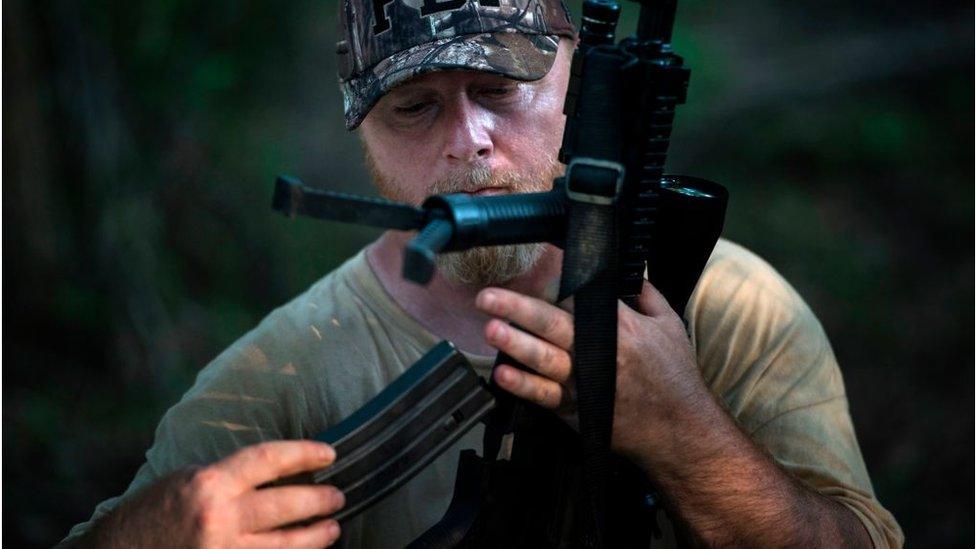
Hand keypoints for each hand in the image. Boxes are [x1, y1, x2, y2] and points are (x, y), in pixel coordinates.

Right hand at [86, 440, 344, 547]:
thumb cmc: (147, 517)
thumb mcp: (182, 481)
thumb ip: (225, 477)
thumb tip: (271, 471)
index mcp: (208, 484)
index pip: (269, 459)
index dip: (304, 453)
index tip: (329, 453)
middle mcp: (218, 517)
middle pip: (285, 504)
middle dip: (319, 500)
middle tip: (338, 496)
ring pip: (285, 544)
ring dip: (315, 537)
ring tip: (334, 528)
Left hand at [475, 280, 710, 462]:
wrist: (680, 429)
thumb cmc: (675, 376)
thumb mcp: (669, 325)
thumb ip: (646, 293)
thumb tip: (628, 270)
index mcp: (621, 326)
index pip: (580, 295)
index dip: (556, 280)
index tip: (537, 268)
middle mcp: (598, 351)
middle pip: (552, 323)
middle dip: (517, 307)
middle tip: (488, 297)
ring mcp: (584, 382)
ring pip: (544, 358)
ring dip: (515, 342)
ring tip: (491, 329)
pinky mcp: (576, 409)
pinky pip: (544, 395)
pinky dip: (523, 385)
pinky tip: (503, 374)